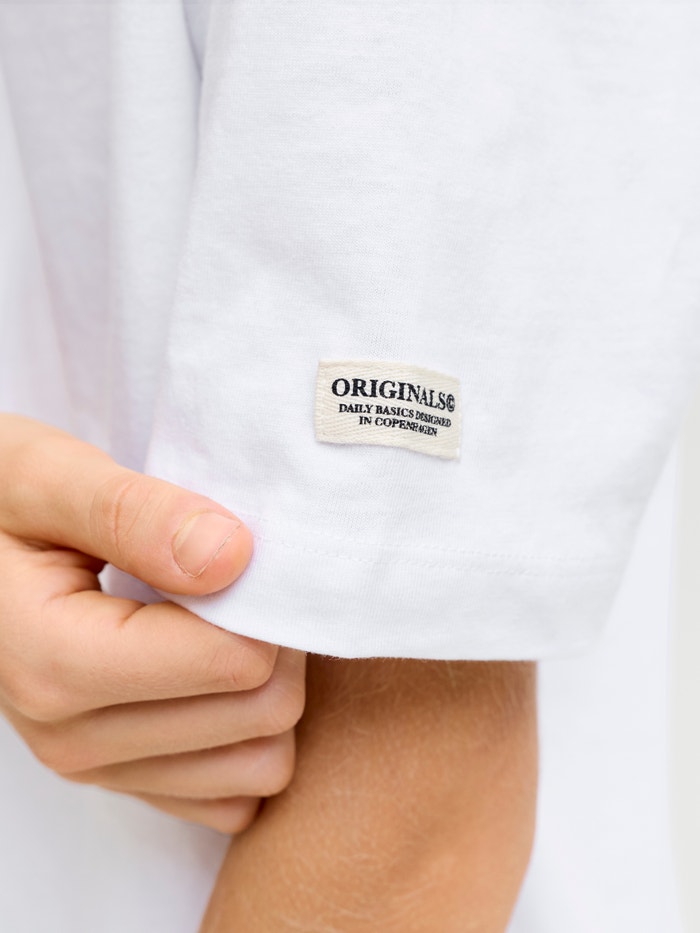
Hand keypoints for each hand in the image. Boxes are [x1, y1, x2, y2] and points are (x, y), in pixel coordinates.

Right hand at [0, 414, 305, 832]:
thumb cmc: (3, 504)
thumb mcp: (47, 478)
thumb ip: (136, 513)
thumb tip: (231, 558)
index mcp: (54, 661)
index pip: (233, 662)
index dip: (266, 603)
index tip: (250, 556)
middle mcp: (71, 737)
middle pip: (261, 713)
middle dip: (277, 642)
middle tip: (249, 585)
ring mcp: (97, 769)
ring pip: (260, 764)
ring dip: (270, 691)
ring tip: (233, 625)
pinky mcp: (123, 781)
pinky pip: (234, 794)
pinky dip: (247, 737)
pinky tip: (219, 674)